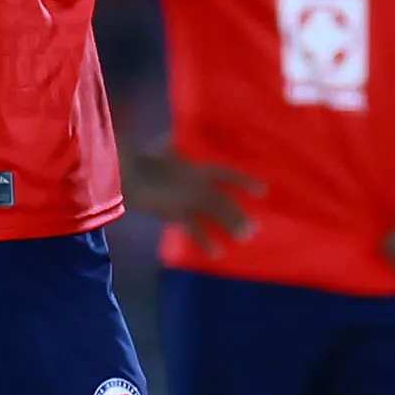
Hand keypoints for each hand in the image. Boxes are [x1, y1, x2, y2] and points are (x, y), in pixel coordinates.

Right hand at [125, 148, 262, 255]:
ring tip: (245, 238)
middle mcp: (200, 186)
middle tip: (254, 229)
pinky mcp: (178, 215)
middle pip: (225, 201)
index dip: (245, 182)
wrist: (132, 175)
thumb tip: (171, 142)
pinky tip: (216, 253)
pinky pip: (196, 230)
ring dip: (231, 226)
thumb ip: (172, 149)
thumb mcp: (164, 150)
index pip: (228, 175)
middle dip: (239, 215)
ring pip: (216, 215)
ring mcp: (190, 201)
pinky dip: (205, 242)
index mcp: (199, 168)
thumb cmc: (146, 158)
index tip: (263, 191)